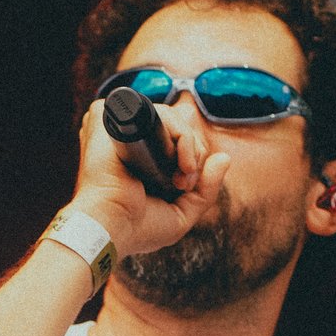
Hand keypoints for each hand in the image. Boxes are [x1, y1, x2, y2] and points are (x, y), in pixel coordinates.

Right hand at [68, 97, 232, 258]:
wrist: (112, 227)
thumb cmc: (138, 228)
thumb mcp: (181, 215)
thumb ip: (206, 189)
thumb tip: (224, 157)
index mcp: (145, 159)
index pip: (181, 140)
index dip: (193, 156)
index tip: (186, 184)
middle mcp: (134, 141)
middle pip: (179, 126)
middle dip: (194, 153)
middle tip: (183, 182)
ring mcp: (122, 129)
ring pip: (169, 115)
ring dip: (186, 143)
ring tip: (179, 174)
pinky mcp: (111, 120)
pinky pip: (150, 107)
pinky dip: (170, 127)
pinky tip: (169, 154)